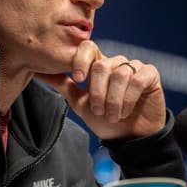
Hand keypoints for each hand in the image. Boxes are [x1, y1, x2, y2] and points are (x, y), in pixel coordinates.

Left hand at [35, 40, 165, 139]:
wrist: (130, 139)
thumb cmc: (105, 121)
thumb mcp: (79, 103)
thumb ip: (62, 85)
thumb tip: (36, 71)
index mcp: (98, 65)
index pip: (87, 47)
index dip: (81, 61)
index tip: (78, 79)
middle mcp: (116, 63)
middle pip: (101, 64)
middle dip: (97, 91)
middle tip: (99, 110)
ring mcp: (134, 67)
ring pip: (119, 73)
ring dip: (113, 99)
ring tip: (113, 115)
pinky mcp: (150, 75)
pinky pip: (137, 79)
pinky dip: (129, 98)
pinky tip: (127, 110)